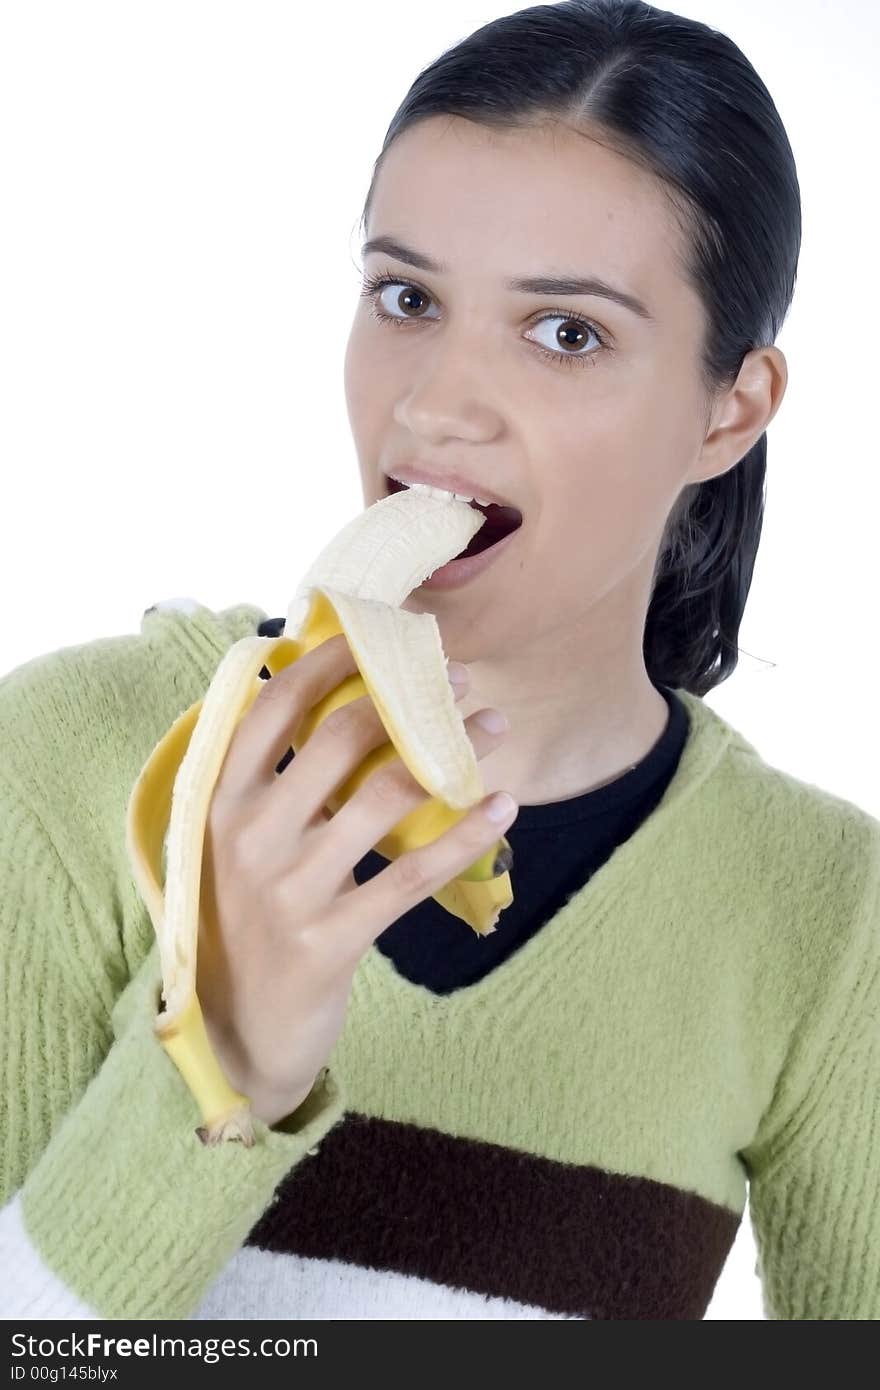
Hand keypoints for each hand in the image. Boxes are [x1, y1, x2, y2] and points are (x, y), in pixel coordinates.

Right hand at [196, 632, 516, 1126]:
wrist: (237, 1032)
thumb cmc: (248, 919)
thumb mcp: (241, 844)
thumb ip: (280, 783)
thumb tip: (349, 703)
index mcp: (220, 800)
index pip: (276, 709)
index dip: (331, 663)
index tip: (386, 641)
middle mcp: (247, 837)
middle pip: (341, 740)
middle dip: (411, 701)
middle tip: (460, 682)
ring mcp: (286, 890)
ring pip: (386, 796)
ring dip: (453, 755)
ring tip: (496, 730)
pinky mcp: (328, 941)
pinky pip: (411, 875)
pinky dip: (465, 836)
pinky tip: (502, 809)